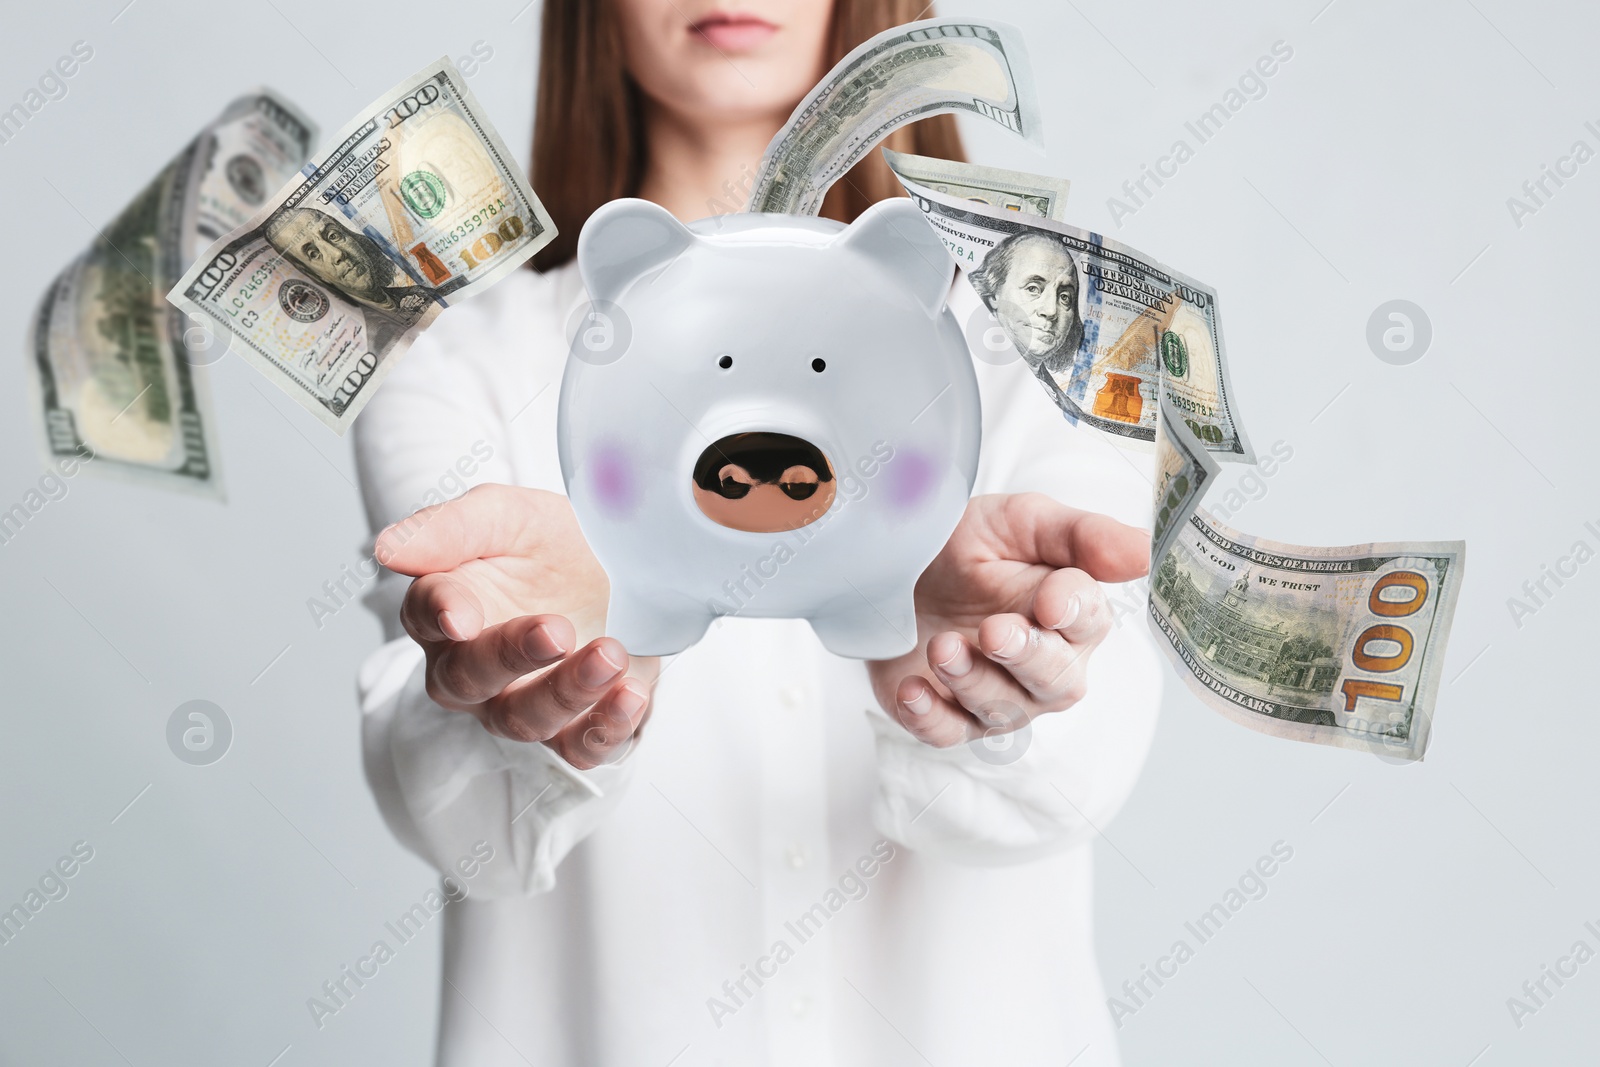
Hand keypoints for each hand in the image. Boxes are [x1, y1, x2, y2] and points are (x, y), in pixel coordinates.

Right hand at [376, 484, 656, 768]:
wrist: (626, 574)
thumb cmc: (552, 546)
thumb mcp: (509, 516)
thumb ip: (451, 528)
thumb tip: (387, 549)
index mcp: (447, 609)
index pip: (424, 615)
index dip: (440, 614)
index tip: (461, 615)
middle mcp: (471, 667)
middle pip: (468, 678)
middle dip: (510, 657)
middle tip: (557, 629)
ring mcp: (520, 704)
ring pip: (522, 719)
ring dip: (567, 691)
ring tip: (610, 654)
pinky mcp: (574, 728)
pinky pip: (578, 749)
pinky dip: (604, 728)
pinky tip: (630, 694)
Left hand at [867, 493, 1148, 748]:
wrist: (905, 568)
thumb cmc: (975, 546)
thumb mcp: (1022, 521)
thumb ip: (1081, 536)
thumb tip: (1145, 552)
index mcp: (1073, 616)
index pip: (1089, 622)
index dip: (1073, 613)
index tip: (1050, 602)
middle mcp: (1046, 667)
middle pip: (1055, 681)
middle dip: (1025, 657)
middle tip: (995, 631)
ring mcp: (1000, 698)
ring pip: (1001, 710)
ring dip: (972, 681)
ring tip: (942, 646)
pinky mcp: (948, 717)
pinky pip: (946, 733)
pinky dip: (929, 717)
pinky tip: (912, 691)